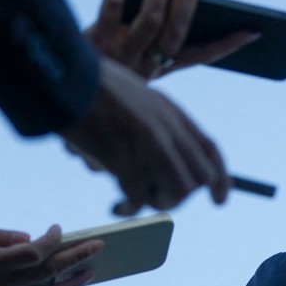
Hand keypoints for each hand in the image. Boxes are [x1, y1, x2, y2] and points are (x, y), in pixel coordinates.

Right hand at [59, 57, 229, 215]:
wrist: (64, 76)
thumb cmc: (93, 87)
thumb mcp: (139, 96)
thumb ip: (156, 121)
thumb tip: (164, 152)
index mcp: (172, 112)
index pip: (210, 150)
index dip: (221, 179)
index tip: (220, 201)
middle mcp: (168, 129)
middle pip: (199, 178)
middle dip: (181, 195)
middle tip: (156, 196)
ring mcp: (148, 144)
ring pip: (177, 192)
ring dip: (157, 203)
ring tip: (134, 200)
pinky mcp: (123, 159)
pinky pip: (140, 199)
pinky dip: (130, 209)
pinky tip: (117, 206)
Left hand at [84, 0, 256, 79]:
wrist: (60, 87)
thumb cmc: (102, 66)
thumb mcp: (132, 59)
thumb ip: (153, 36)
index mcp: (161, 71)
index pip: (202, 57)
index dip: (228, 44)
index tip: (252, 31)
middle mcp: (146, 65)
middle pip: (177, 31)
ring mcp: (122, 54)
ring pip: (150, 19)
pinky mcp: (96, 41)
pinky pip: (111, 8)